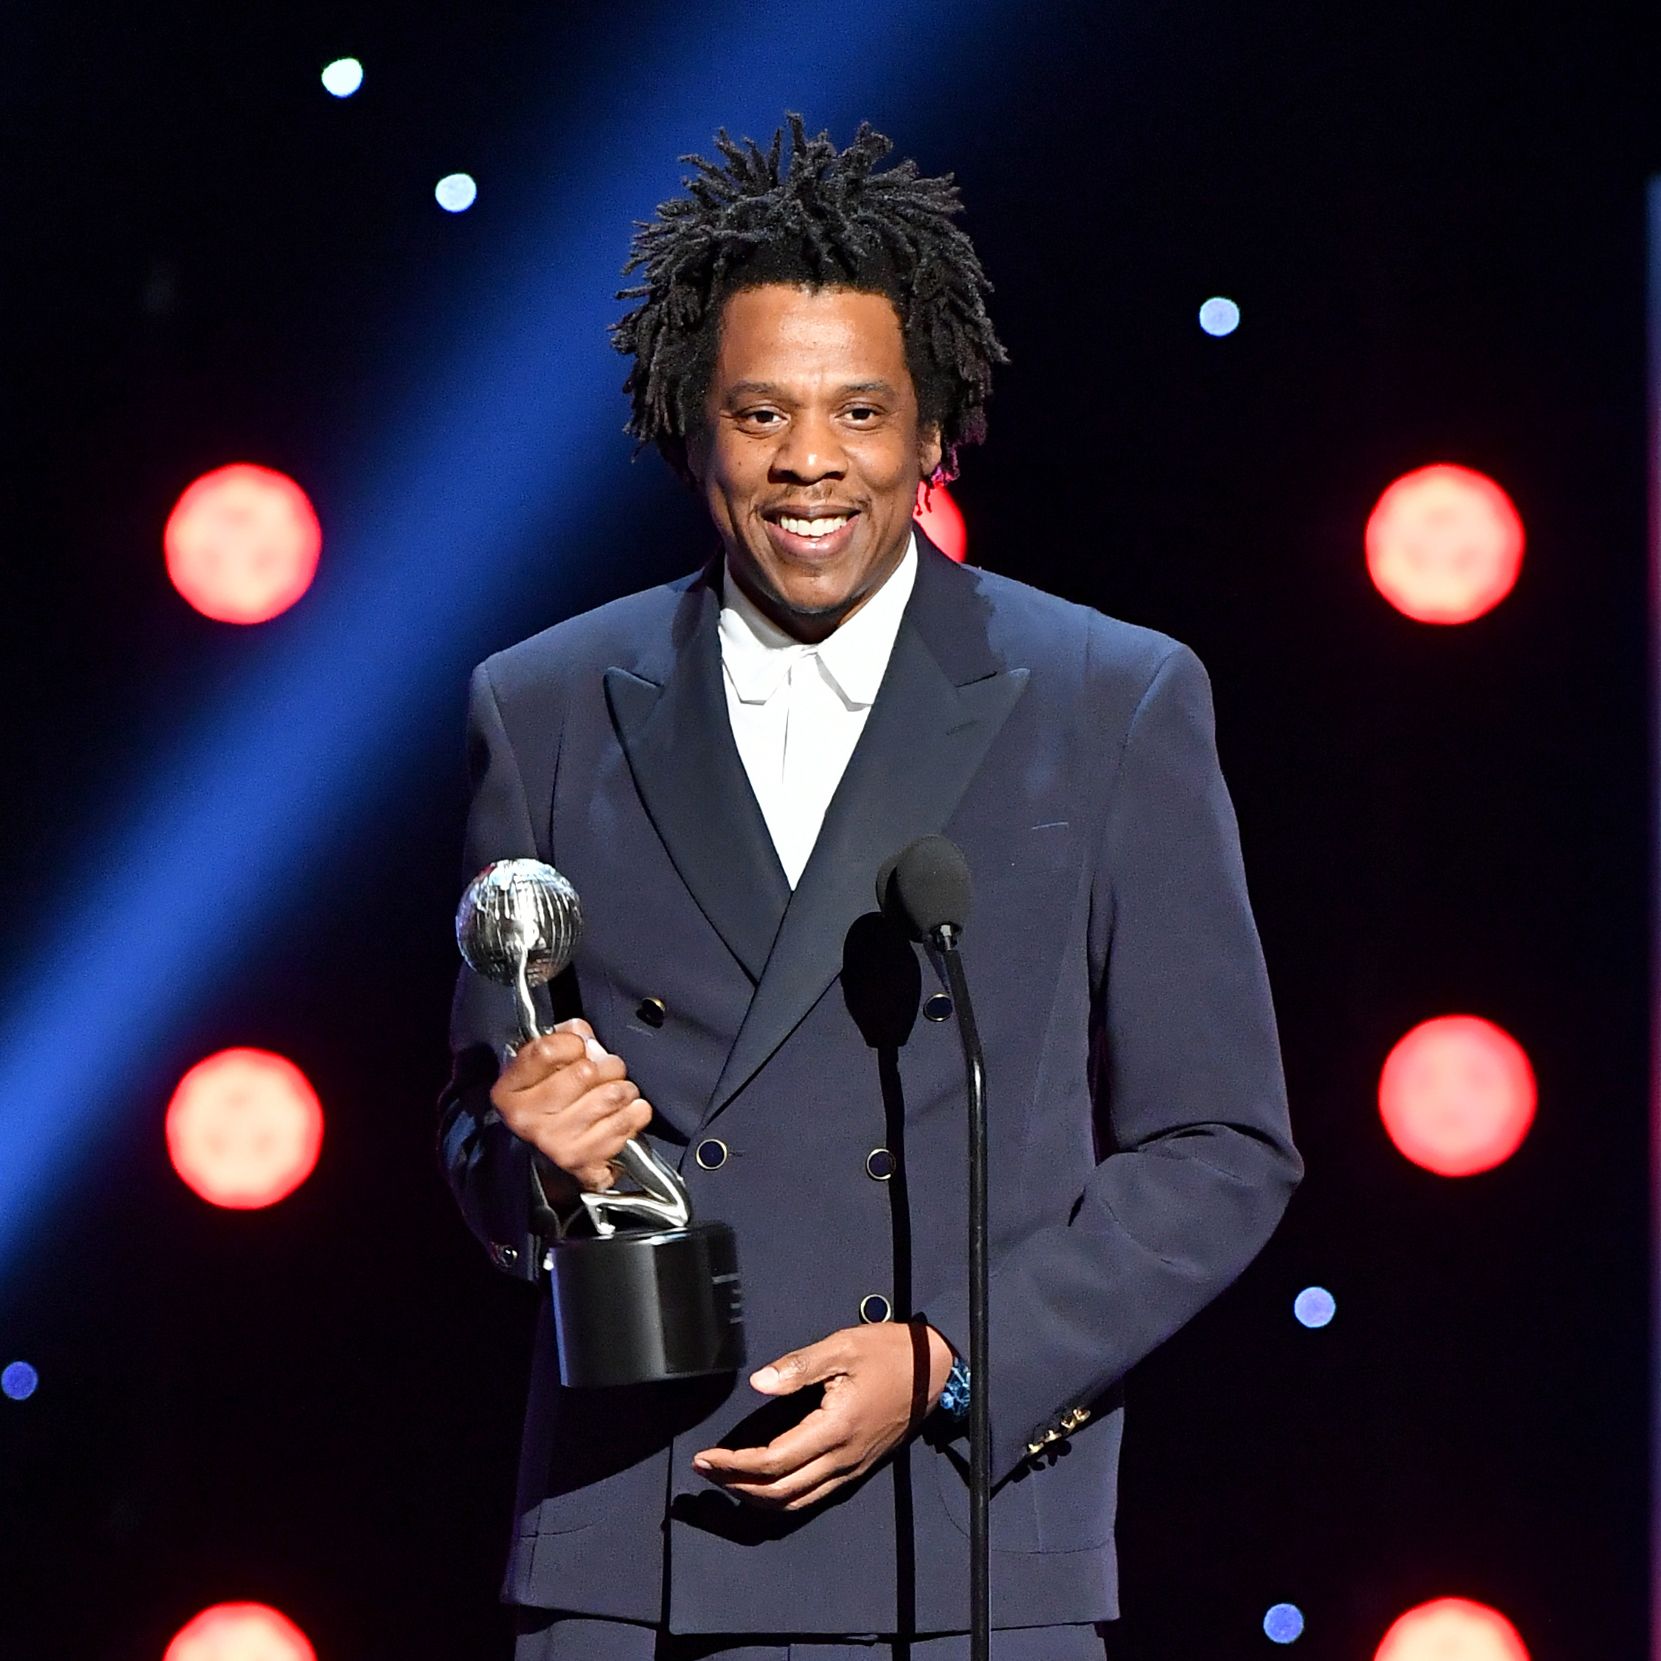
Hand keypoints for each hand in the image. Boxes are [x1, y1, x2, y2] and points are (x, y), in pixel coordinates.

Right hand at [489, 1017, 652, 1191]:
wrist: (547, 1165)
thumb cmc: (550, 1107)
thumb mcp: (543, 1068)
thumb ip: (563, 1040)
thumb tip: (584, 1035)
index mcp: (509, 1091)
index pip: (547, 1051)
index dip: (573, 1043)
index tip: (579, 1049)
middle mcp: (527, 1119)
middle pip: (585, 1071)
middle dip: (607, 1066)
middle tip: (607, 1073)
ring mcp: (555, 1142)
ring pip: (611, 1095)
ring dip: (625, 1089)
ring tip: (620, 1093)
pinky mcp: (584, 1161)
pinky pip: (626, 1122)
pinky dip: (635, 1114)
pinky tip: (626, 1113)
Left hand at [691, 1321, 955, 1510]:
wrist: (936, 1370)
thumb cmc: (890, 1353)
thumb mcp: (843, 1347)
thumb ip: (798, 1366)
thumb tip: (758, 1383)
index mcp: (835, 1428)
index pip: (772, 1461)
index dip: (733, 1464)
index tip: (705, 1457)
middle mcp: (843, 1458)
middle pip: (779, 1492)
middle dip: (735, 1486)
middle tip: (704, 1471)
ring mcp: (852, 1468)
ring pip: (797, 1502)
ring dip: (756, 1497)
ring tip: (727, 1480)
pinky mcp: (859, 1469)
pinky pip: (814, 1496)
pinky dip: (782, 1497)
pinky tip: (765, 1484)